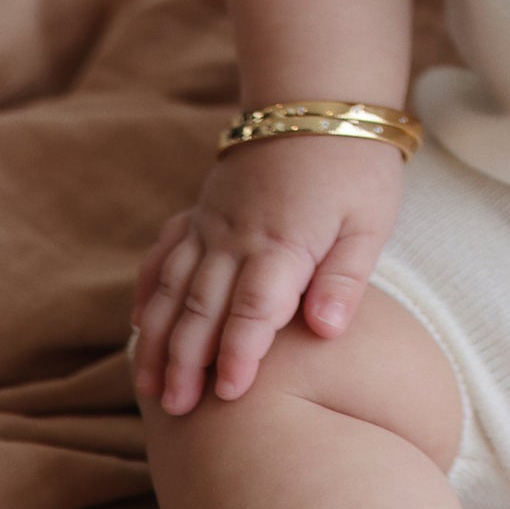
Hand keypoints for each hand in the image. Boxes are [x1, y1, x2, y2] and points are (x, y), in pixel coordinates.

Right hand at [130, 133, 405, 415]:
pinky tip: (138, 321)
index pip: (254, 309)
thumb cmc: (357, 162)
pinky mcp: (203, 210)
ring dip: (159, 338)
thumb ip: (347, 275)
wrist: (321, 97)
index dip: (240, 353)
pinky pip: (165, 252)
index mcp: (284, 241)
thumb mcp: (371, 217)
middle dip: (187, 362)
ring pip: (174, 287)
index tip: (230, 394)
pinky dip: (149, 287)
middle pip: (203, 307)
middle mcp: (238, 235)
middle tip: (178, 411)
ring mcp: (213, 222)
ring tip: (148, 386)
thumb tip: (328, 330)